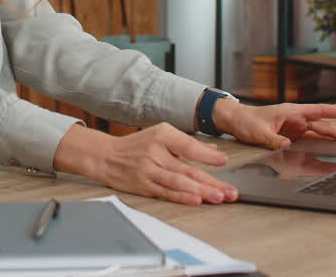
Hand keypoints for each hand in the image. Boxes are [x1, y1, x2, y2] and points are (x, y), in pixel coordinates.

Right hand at [53, 123, 238, 205]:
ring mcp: (148, 170)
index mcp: (162, 135)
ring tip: (218, 197)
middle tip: (230, 191)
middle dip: (212, 182)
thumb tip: (215, 152)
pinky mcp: (143, 185)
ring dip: (201, 191)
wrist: (105, 155)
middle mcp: (155, 152)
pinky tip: (195, 200)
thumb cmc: (137, 145)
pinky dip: (181, 197)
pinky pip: (165, 192)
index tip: (223, 162)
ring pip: (178, 182)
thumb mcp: (161, 135)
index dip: (206, 155)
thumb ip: (187, 144)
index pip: (187, 146)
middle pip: (187, 169)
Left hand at [214, 100, 335, 149]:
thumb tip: (287, 144)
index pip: (320, 111)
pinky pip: (311, 139)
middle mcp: (297, 118)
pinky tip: (333, 147)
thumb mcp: (258, 132)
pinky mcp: (292, 135)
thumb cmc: (246, 121)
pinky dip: (323, 143)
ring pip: (320, 131)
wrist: (236, 121)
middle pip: (324, 124)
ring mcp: (295, 127)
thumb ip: (272, 139)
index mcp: (292, 112)